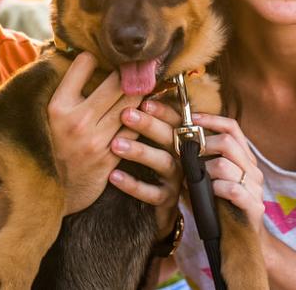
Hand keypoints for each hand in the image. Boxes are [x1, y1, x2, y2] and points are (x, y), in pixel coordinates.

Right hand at [47, 53, 142, 214]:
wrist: (53, 192)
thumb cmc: (53, 146)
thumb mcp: (51, 116)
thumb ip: (68, 88)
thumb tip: (88, 57)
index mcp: (58, 106)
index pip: (84, 64)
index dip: (96, 56)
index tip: (107, 56)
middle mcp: (77, 121)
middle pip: (117, 83)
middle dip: (131, 72)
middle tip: (142, 63)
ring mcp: (96, 140)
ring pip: (131, 105)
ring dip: (142, 93)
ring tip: (150, 82)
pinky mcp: (111, 156)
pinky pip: (135, 129)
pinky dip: (143, 117)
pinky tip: (149, 110)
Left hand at [109, 99, 183, 236]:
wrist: (158, 208)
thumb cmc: (150, 164)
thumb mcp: (151, 141)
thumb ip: (144, 120)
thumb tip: (122, 88)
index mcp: (179, 137)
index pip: (175, 118)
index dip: (162, 109)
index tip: (143, 100)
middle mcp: (182, 155)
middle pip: (171, 136)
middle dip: (149, 124)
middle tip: (125, 113)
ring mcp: (177, 178)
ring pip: (163, 162)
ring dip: (140, 152)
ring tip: (115, 144)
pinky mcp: (168, 200)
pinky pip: (152, 193)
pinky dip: (133, 184)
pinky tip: (112, 175)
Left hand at [192, 112, 265, 231]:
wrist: (241, 241)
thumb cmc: (219, 206)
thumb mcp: (209, 178)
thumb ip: (200, 160)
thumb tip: (176, 138)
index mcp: (243, 158)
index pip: (232, 128)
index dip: (211, 119)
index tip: (191, 118)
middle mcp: (252, 169)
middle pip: (228, 142)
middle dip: (202, 144)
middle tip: (187, 152)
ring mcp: (255, 187)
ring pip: (224, 165)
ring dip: (203, 171)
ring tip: (194, 180)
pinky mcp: (254, 206)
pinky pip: (231, 189)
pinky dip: (214, 189)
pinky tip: (207, 194)